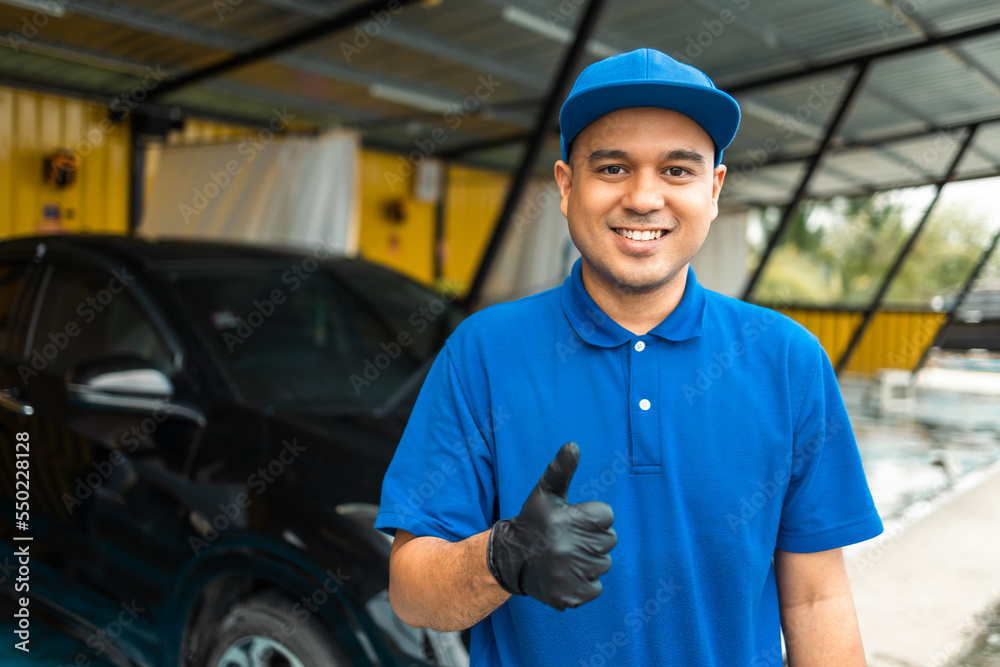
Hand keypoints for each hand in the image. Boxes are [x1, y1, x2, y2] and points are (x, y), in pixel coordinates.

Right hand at [487, 442, 615, 609]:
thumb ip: (561, 468)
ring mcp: (571, 574)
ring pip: (603, 564)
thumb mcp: (546, 492)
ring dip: (589, 561)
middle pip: (609, 541)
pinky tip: (565, 574)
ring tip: (565, 556)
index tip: (572, 520)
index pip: (607, 516)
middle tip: (567, 539)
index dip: (591, 517)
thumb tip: (574, 445)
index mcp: (567, 519)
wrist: (511, 559)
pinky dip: (584, 583)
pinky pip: (595, 587)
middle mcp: (569, 548)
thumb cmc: (534, 521)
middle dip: (592, 538)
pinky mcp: (571, 595)